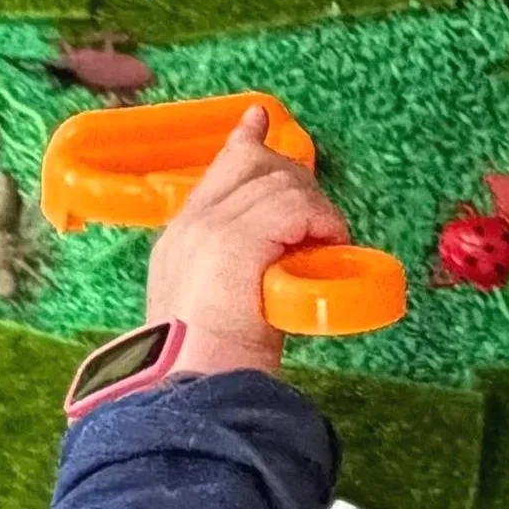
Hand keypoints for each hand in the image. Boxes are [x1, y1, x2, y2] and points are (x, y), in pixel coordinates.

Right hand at [145, 106, 350, 376]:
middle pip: (252, 166)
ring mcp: (212, 229)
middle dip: (296, 179)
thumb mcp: (213, 310)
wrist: (189, 390)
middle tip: (321, 216)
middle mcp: (192, 226)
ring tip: (326, 243)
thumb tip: (280, 270)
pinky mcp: (238, 240)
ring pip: (279, 184)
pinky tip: (328, 242)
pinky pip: (294, 208)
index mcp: (180, 240)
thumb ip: (235, 276)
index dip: (245, 143)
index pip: (217, 172)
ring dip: (314, 209)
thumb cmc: (206, 366)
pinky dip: (320, 221)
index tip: (259, 118)